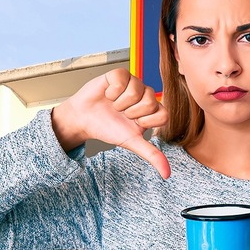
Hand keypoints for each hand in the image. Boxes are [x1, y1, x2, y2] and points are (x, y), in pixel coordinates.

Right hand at [52, 68, 169, 178]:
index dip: (146, 121)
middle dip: (131, 112)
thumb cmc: (108, 128)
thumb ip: (152, 155)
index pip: (164, 115)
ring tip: (114, 104)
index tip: (134, 124)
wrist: (83, 119)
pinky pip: (122, 79)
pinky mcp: (119, 73)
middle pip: (151, 102)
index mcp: (153, 110)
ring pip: (137, 90)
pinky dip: (112, 91)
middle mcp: (146, 94)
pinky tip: (107, 94)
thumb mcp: (131, 142)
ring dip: (120, 102)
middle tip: (121, 113)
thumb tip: (167, 175)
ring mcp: (133, 82)